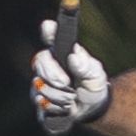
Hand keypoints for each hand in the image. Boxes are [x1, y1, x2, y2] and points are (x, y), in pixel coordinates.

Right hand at [31, 20, 111, 135]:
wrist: (92, 107)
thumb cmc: (93, 84)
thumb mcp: (96, 74)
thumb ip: (86, 66)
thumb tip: (74, 58)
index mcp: (60, 52)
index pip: (51, 36)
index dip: (48, 31)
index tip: (48, 26)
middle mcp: (46, 64)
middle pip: (39, 63)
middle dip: (55, 77)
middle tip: (69, 84)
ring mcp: (40, 83)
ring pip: (40, 88)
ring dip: (60, 97)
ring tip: (73, 99)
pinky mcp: (39, 102)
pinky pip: (41, 106)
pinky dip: (56, 109)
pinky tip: (65, 109)